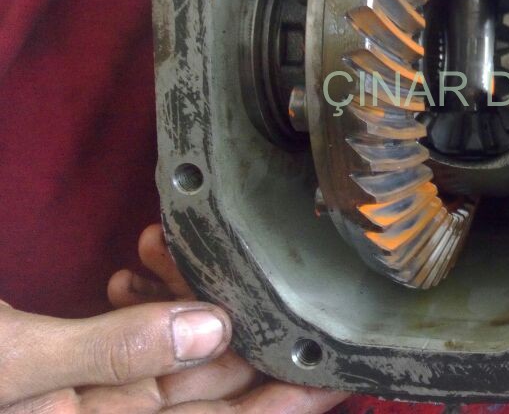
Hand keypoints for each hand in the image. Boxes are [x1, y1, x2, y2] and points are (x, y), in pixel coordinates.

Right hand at [0, 225, 347, 412]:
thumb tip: (210, 329)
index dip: (283, 402)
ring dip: (184, 297)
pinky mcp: (57, 363)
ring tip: (183, 247)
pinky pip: (121, 335)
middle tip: (276, 276)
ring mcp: (79, 394)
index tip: (338, 366)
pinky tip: (140, 258)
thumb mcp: (11, 362)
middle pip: (202, 386)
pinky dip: (138, 297)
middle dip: (238, 325)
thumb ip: (111, 350)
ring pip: (164, 351)